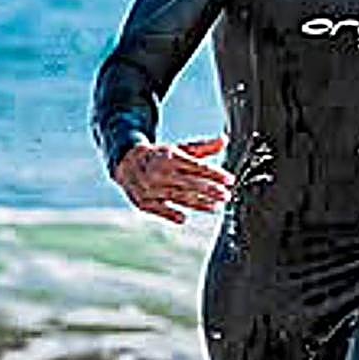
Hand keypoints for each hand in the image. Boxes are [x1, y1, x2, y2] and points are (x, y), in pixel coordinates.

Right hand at [112, 136, 233, 223]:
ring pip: (180, 198)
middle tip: (227, 196)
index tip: (230, 180)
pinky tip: (184, 218)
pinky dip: (171, 214)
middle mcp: (161, 172)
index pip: (198, 167)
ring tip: (216, 207)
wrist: (128, 162)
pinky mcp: (144, 201)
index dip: (216, 174)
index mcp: (172, 157)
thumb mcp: (180, 149)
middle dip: (211, 191)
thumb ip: (203, 147)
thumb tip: (224, 140)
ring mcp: (152, 188)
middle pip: (191, 183)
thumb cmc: (161, 157)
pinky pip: (160, 210)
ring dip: (200, 204)